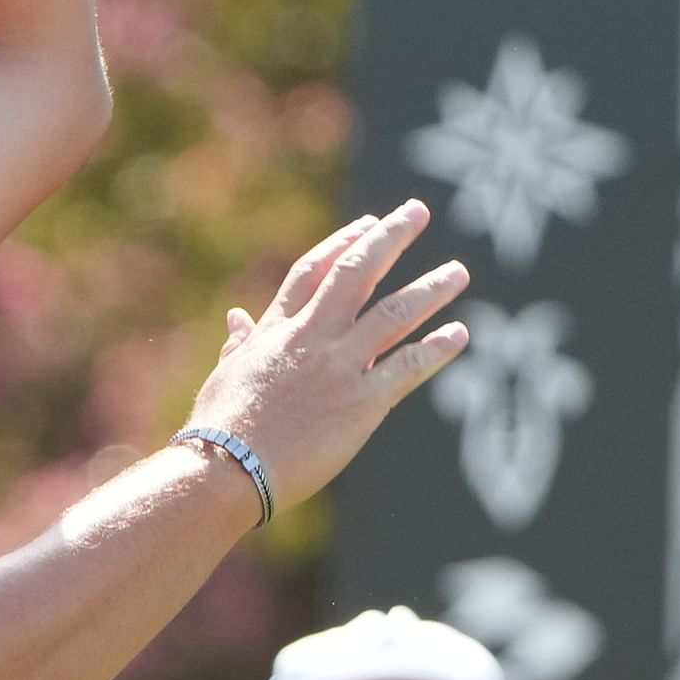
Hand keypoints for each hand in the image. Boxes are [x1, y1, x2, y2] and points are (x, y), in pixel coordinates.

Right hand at [184, 200, 469, 512]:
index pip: (314, 270)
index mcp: (277, 330)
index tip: (368, 222)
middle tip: (417, 211)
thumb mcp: (225, 375)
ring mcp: (341, 367)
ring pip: (395, 313)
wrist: (227, 468)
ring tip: (458, 271)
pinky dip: (437, 348)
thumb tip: (236, 317)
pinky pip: (409, 366)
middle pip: (358, 272)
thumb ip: (241, 343)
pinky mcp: (363, 402)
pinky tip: (460, 332)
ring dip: (431, 288)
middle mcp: (313, 338)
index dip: (343, 241)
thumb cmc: (219, 428)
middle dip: (390, 237)